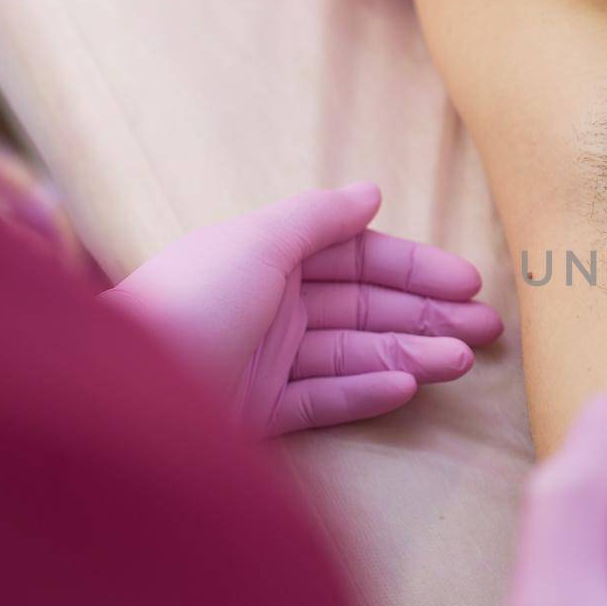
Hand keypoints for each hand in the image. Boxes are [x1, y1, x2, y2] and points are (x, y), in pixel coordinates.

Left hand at [102, 182, 501, 435]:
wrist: (119, 395)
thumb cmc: (188, 302)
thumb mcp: (255, 242)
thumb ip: (319, 218)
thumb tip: (372, 191)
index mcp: (266, 259)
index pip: (357, 259)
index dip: (414, 268)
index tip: (466, 283)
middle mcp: (270, 307)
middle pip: (365, 308)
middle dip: (427, 315)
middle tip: (487, 329)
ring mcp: (267, 363)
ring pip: (356, 355)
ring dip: (412, 354)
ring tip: (460, 361)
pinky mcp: (261, 414)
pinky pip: (327, 399)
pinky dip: (368, 392)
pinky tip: (409, 387)